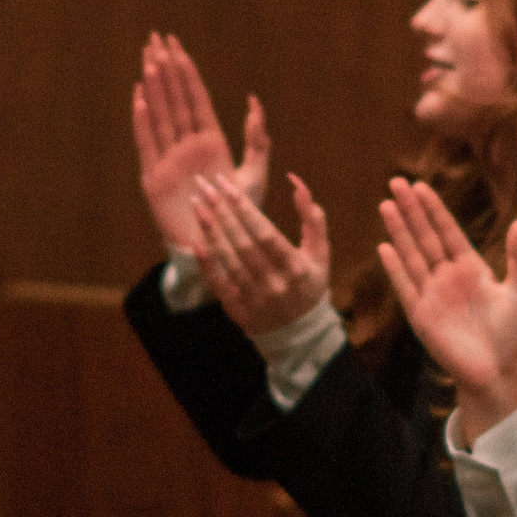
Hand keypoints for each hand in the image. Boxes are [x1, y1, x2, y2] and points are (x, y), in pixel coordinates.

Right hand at [132, 32, 268, 251]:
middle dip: (165, 69)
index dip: (186, 71)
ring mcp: (169, 160)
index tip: (176, 44)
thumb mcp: (255, 175)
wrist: (219, 248)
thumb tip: (254, 101)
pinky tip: (139, 98)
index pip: (195, 98)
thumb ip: (257, 139)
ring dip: (153, 88)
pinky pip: (147, 145)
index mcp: (210, 142)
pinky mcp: (155, 179)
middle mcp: (186, 146)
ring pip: (160, 116)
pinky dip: (143, 122)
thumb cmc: (238, 215)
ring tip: (147, 60)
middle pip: (173, 100)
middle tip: (155, 38)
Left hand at [192, 172, 330, 335]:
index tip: (226, 184)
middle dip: (222, 210)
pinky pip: (219, 283)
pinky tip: (196, 240)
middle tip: (204, 184)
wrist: (299, 333)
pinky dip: (207, 262)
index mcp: (296, 267)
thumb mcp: (321, 253)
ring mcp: (255, 297)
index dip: (245, 208)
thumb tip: (296, 183)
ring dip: (210, 230)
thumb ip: (313, 218)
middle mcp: (275, 283)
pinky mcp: (238, 308)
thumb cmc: (309, 283)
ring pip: (228, 259)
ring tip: (196, 204)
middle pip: (243, 242)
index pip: (266, 233)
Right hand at [377, 178, 516, 444]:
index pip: (448, 231)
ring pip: (412, 256)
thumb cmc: (513, 335)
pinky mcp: (422, 317)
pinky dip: (395, 268)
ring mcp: (433, 295)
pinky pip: (406, 287)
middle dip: (411, 210)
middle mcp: (448, 278)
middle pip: (425, 237)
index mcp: (472, 269)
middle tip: (396, 181)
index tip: (421, 185)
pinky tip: (385, 247)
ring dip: (399, 231)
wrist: (500, 373)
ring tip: (386, 204)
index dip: (434, 209)